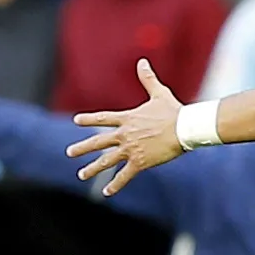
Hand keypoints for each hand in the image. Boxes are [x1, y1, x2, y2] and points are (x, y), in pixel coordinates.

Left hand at [67, 59, 184, 195]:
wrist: (184, 128)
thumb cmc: (173, 111)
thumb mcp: (159, 93)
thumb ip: (148, 79)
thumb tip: (142, 61)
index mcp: (127, 118)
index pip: (103, 119)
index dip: (89, 119)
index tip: (76, 121)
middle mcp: (124, 134)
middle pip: (98, 142)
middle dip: (82, 148)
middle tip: (69, 152)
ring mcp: (130, 149)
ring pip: (107, 161)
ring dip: (93, 168)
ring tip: (81, 174)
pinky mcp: (140, 162)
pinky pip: (125, 175)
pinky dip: (115, 184)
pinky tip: (106, 193)